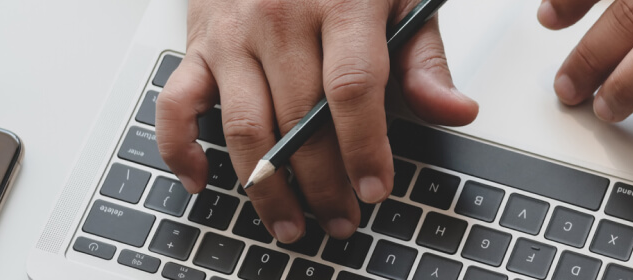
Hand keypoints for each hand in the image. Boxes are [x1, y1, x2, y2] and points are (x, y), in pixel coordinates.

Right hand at [155, 0, 477, 243]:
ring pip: (244, 126)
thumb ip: (423, 59)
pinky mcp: (198, 44)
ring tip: (292, 222)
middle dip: (323, 182)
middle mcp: (280, 17)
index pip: (352, 88)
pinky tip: (204, 181)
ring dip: (267, 186)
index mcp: (341, 3)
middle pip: (299, 119)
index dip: (364, 146)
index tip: (374, 189)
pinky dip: (181, 149)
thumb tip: (456, 111)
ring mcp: (233, 33)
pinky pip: (176, 104)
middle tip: (342, 218)